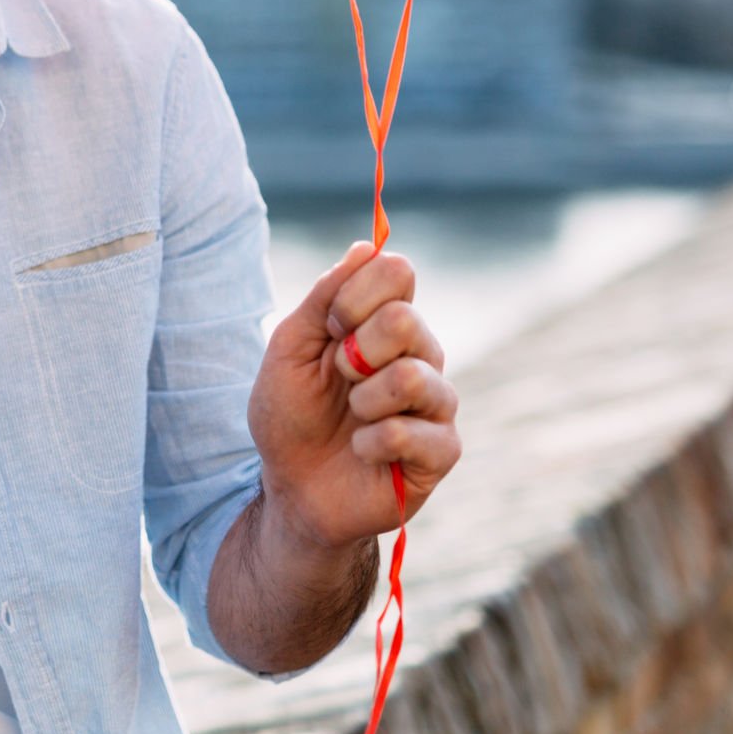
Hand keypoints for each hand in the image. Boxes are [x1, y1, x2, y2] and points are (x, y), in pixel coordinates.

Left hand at [248, 242, 460, 552]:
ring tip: (351, 420)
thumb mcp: (290, 349)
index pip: (398, 272)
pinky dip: (372, 443)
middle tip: (340, 378)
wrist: (291, 487)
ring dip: (362, 401)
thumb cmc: (290, 415)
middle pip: (407, 320)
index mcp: (385, 323)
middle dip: (355, 352)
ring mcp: (436, 403)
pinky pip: (415, 432)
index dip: (355, 296)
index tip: (328, 326)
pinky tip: (363, 452)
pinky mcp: (442, 451)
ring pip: (414, 377)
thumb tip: (365, 246)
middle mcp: (420, 355)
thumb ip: (324, 297)